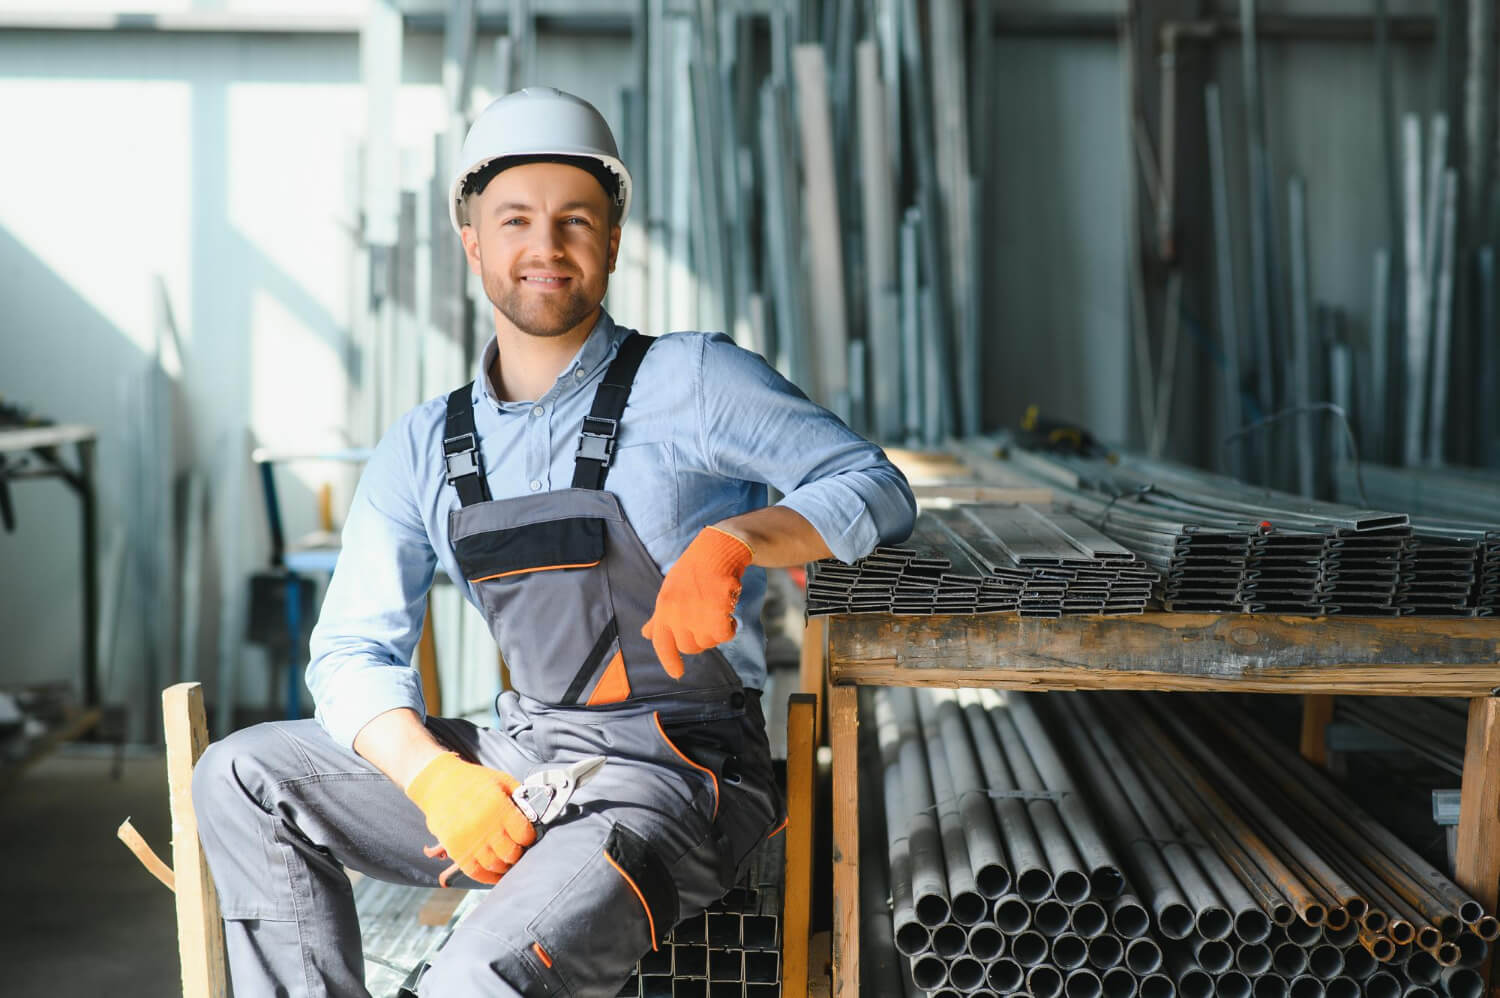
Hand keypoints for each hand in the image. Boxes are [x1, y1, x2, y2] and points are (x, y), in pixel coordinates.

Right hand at [404, 753, 536, 886]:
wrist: (438, 783)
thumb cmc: (472, 780)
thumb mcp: (501, 780)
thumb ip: (520, 797)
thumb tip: (534, 814)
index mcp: (499, 807)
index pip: (524, 834)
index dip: (530, 836)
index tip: (528, 836)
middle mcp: (485, 826)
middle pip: (511, 853)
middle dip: (518, 852)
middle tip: (519, 850)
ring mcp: (469, 840)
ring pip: (495, 865)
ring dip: (505, 866)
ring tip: (507, 860)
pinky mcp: (455, 850)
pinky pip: (475, 872)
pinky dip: (488, 877)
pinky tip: (495, 874)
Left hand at [641, 526, 753, 678]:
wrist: (717, 550)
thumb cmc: (694, 570)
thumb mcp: (670, 591)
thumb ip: (659, 617)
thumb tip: (646, 634)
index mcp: (663, 608)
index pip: (661, 642)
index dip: (668, 661)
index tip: (676, 674)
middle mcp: (676, 614)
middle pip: (689, 647)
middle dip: (700, 639)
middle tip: (709, 620)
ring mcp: (696, 614)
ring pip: (708, 642)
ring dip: (716, 631)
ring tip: (718, 610)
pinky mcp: (716, 612)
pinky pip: (724, 635)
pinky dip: (730, 628)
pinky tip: (730, 613)